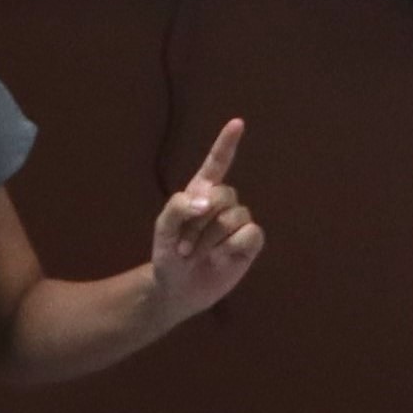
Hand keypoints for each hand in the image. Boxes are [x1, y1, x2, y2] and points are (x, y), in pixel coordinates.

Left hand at [146, 118, 264, 323]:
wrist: (176, 289)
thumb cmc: (168, 255)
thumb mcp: (162, 228)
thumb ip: (178, 206)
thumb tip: (207, 202)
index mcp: (200, 192)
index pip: (216, 163)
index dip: (227, 143)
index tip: (237, 123)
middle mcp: (223, 203)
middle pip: (223, 194)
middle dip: (200, 222)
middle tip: (184, 245)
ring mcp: (238, 222)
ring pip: (234, 216)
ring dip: (210, 240)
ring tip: (198, 254)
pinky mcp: (250, 243)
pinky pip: (249, 234)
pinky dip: (230, 248)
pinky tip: (220, 258)